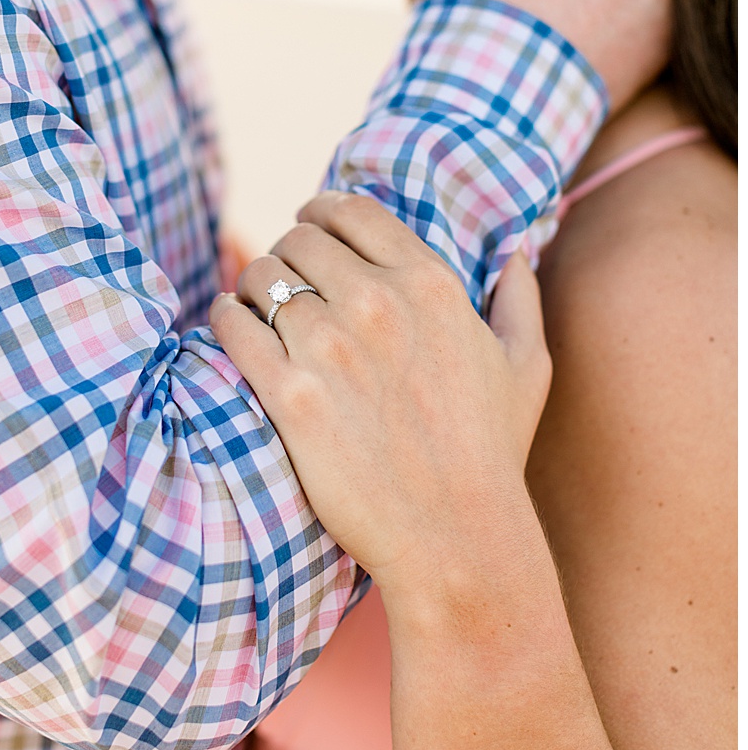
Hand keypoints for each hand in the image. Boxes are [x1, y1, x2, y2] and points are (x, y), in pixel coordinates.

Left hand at [209, 191, 550, 597]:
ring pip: (260, 276)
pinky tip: (231, 327)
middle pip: (297, 240)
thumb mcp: (525, 368)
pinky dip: (224, 318)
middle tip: (283, 281)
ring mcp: (329, 347)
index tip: (309, 228)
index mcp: (431, 285)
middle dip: (287, 255)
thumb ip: (520, 300)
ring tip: (255, 308)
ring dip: (252, 287)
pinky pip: (232, 324)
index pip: (351, 210)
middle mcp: (378, 304)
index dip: (321, 213)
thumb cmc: (489, 454)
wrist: (454, 539)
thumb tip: (515, 253)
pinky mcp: (288, 393)